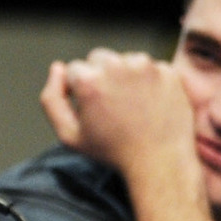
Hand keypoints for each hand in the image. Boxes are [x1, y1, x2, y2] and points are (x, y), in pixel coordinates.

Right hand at [40, 50, 198, 181]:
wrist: (159, 162)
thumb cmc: (112, 151)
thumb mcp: (68, 134)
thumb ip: (51, 99)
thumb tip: (57, 67)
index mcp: (89, 80)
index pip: (73, 69)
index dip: (78, 90)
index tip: (91, 110)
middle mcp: (116, 66)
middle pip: (98, 58)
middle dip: (100, 76)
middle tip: (110, 106)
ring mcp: (146, 67)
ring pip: (124, 59)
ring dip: (124, 75)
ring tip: (130, 105)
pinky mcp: (168, 71)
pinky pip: (150, 67)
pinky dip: (148, 80)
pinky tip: (148, 104)